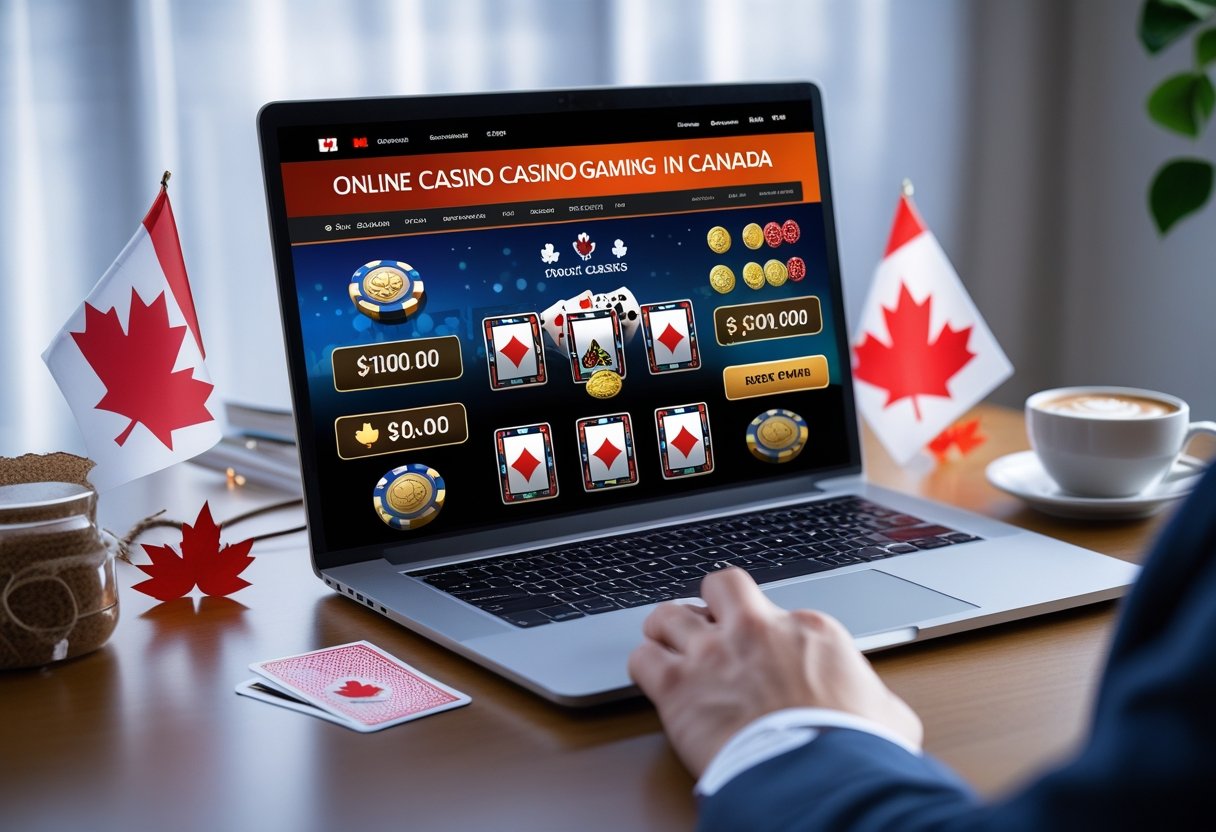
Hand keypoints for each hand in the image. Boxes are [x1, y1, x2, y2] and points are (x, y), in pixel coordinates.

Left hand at [628, 568, 921, 776]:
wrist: (817, 777)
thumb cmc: (852, 749)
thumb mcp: (887, 714)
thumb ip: (873, 699)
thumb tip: (877, 709)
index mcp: (807, 630)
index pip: (774, 610)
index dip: (765, 632)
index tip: (762, 653)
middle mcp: (754, 631)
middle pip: (719, 585)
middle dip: (710, 601)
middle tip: (708, 624)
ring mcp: (712, 654)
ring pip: (667, 615)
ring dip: (666, 631)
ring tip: (670, 647)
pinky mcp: (678, 687)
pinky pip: (641, 659)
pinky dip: (645, 667)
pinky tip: (655, 679)